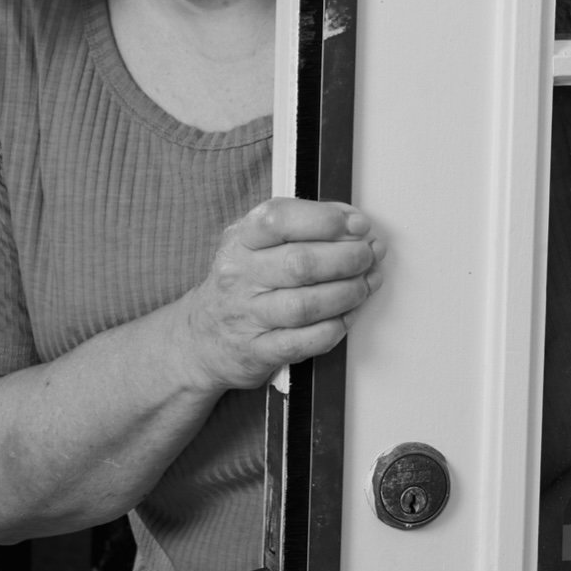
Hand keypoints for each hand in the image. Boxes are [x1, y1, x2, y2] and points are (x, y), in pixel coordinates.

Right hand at [180, 197, 385, 390]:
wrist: (202, 339)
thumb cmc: (240, 284)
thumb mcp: (255, 242)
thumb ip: (300, 225)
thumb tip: (350, 220)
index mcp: (241, 240)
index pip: (278, 219)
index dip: (324, 219)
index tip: (356, 224)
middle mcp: (240, 275)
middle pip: (301, 263)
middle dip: (347, 258)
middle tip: (368, 256)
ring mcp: (247, 316)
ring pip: (306, 305)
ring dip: (348, 293)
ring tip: (364, 284)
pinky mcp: (258, 352)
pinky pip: (305, 342)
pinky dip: (334, 328)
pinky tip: (346, 316)